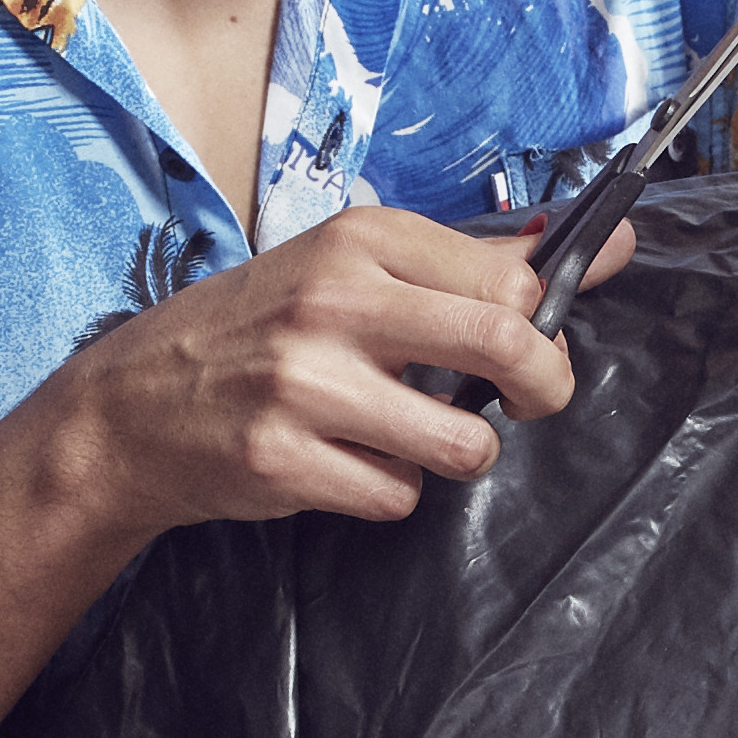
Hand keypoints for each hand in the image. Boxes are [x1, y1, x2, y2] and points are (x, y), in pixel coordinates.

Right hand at [9, 208, 636, 545]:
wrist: (130, 406)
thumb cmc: (255, 331)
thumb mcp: (350, 269)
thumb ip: (474, 265)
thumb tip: (607, 245)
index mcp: (360, 240)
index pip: (510, 279)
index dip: (547, 325)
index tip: (537, 344)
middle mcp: (334, 302)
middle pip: (506, 344)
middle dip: (544, 388)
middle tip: (525, 402)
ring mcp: (305, 383)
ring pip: (462, 442)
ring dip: (457, 454)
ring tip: (410, 438)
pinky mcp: (284, 459)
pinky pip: (397, 496)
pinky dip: (388, 492)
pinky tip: (344, 463)